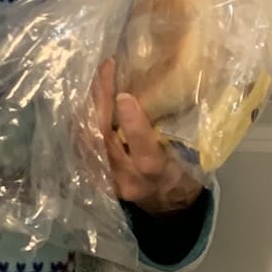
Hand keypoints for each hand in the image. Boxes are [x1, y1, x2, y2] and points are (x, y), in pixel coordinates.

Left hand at [91, 61, 202, 214]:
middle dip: (101, 101)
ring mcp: (107, 180)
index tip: (125, 96)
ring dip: (89, 106)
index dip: (132, 124)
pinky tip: (88, 98)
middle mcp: (128, 180)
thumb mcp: (190, 153)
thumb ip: (177, 130)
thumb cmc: (183, 169)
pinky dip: (83, 120)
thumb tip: (168, 89)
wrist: (166, 201)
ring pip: (88, 141)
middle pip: (106, 142)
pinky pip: (81, 144)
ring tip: (97, 78)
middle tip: (106, 70)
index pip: (144, 152)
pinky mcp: (93, 177)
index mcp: (157, 174)